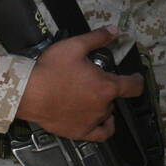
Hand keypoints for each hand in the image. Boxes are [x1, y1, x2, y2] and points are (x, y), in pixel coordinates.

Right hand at [16, 26, 144, 140]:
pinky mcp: (79, 132)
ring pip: (106, 113)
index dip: (137, 80)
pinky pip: (100, 134)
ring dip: (102, 104)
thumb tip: (112, 31)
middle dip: (107, 88)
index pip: (133, 86)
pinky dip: (103, 127)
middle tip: (93, 80)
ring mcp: (91, 121)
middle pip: (115, 98)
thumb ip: (97, 38)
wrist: (28, 92)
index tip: (136, 78)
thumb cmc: (49, 71)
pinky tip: (100, 121)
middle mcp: (102, 106)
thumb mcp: (75, 46)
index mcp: (106, 86)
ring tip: (90, 96)